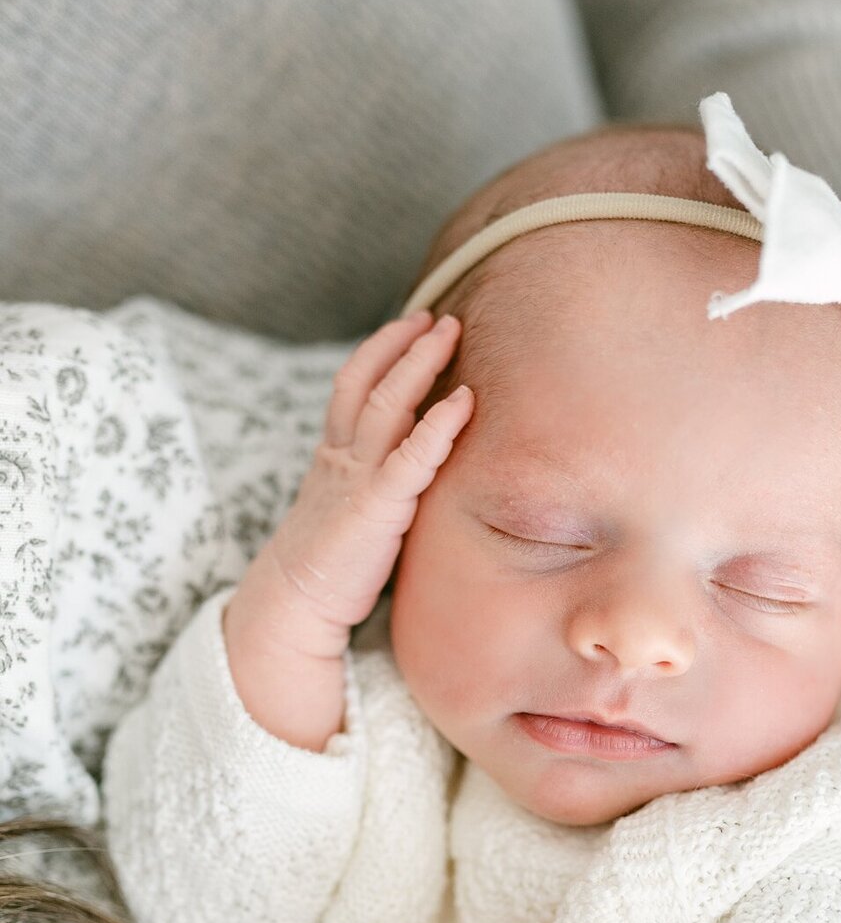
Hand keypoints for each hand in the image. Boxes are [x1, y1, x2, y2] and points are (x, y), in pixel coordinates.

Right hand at [224, 312, 472, 749]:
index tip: (412, 326)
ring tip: (449, 333)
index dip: (381, 350)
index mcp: (333, 456)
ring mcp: (357, 478)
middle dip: (403, 343)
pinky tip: (464, 402)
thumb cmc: (331, 568)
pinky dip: (439, 425)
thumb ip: (377, 486)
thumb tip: (412, 475)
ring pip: (386, 403)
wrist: (294, 606)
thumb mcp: (352, 512)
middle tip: (438, 316)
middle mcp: (341, 457)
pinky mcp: (376, 507)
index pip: (354, 386)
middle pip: (368, 380)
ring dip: (420, 364)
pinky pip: (411, 456)